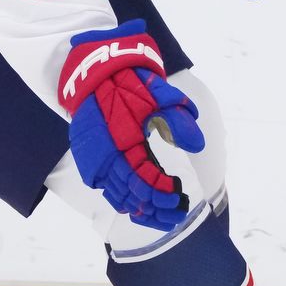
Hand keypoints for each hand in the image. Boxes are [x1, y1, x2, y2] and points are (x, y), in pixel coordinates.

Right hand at [57, 20, 205, 230]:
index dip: (163, 193)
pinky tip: (138, 204)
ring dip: (140, 209)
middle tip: (177, 214)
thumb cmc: (129, 81)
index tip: (179, 197)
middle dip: (156, 209)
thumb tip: (197, 145)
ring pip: (117, 197)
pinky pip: (105, 188)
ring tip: (161, 215)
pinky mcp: (88, 158)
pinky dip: (122, 199)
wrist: (94, 70)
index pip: (144, 181)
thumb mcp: (159, 94)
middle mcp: (105, 156)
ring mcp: (93, 159)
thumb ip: (178, 119)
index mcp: (122, 142)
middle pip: (131, 196)